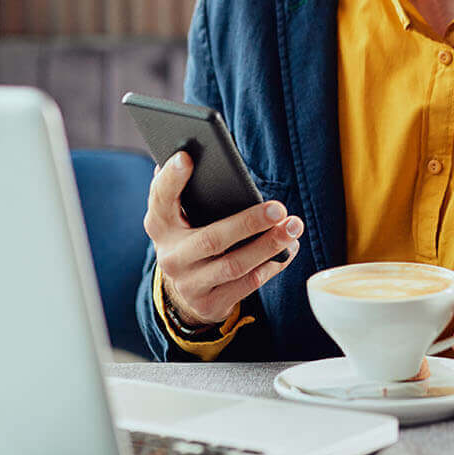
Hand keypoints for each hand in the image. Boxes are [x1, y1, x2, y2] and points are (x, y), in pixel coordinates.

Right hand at [144, 151, 302, 327]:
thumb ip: (188, 190)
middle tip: (278, 208)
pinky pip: (247, 285)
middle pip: (211, 239)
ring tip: (293, 227)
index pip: (161, 198)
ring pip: (234, 265)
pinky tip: (288, 250)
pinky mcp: (209, 303)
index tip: (187, 156)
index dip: (172, 178)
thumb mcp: (182, 215)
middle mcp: (170, 255)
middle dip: (248, 223)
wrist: (185, 290)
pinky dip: (271, 266)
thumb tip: (194, 151)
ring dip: (269, 245)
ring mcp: (189, 283)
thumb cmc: (192, 236)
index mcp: (160, 224)